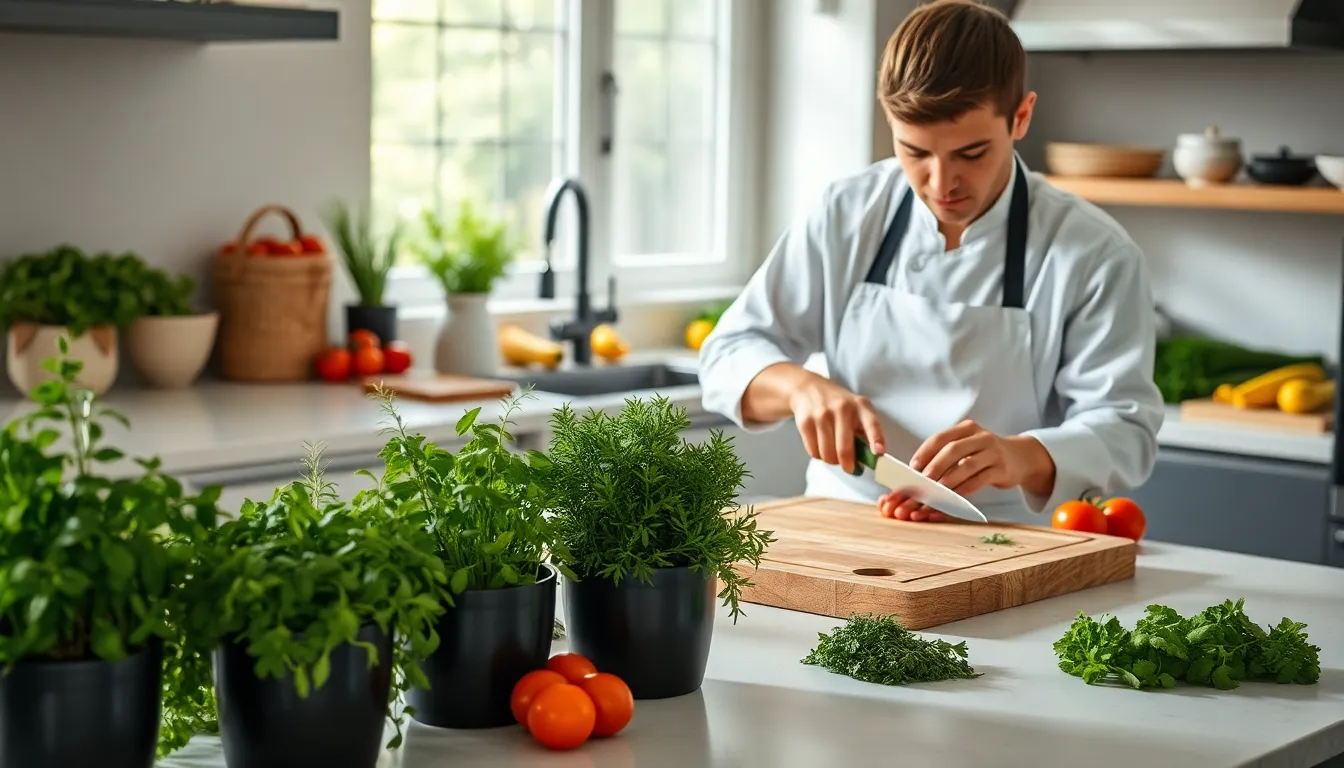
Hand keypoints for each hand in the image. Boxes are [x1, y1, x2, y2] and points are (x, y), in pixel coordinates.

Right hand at [787, 376, 885, 473]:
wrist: (808, 389)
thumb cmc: (838, 404)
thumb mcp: (856, 409)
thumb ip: (864, 431)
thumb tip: (869, 459)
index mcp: (860, 406)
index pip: (871, 423)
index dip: (876, 439)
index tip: (879, 453)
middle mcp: (842, 408)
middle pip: (844, 448)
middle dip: (848, 465)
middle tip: (849, 468)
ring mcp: (822, 415)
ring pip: (827, 454)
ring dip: (831, 460)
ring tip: (833, 453)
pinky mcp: (805, 422)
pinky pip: (813, 451)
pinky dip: (818, 455)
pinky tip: (821, 445)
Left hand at [876, 420, 1055, 522]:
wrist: (1020, 458)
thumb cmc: (984, 454)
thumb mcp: (968, 447)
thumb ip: (946, 456)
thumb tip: (916, 474)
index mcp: (966, 428)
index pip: (940, 438)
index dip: (924, 453)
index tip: (912, 468)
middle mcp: (980, 437)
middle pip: (952, 450)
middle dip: (934, 467)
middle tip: (921, 482)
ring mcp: (993, 452)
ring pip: (966, 466)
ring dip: (948, 481)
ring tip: (934, 493)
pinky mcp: (1002, 469)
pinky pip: (979, 480)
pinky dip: (964, 490)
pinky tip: (953, 499)